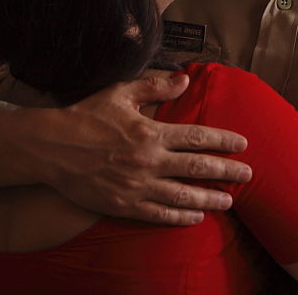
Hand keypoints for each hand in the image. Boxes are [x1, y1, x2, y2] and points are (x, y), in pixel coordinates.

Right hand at [39, 70, 251, 224]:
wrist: (49, 148)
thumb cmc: (85, 116)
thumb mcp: (120, 93)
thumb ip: (155, 86)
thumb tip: (185, 79)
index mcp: (150, 132)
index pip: (197, 137)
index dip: (223, 141)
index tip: (243, 144)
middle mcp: (148, 161)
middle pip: (197, 168)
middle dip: (226, 172)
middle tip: (247, 175)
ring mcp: (136, 186)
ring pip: (182, 196)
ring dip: (209, 199)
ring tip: (228, 201)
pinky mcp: (123, 205)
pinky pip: (158, 214)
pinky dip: (180, 217)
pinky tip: (195, 217)